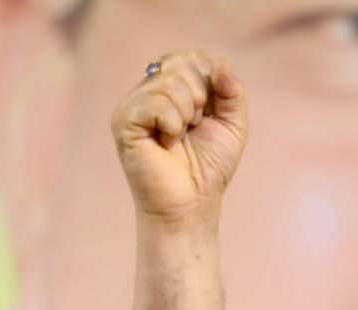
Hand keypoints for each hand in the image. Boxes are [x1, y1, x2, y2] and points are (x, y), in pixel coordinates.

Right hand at [110, 51, 246, 225]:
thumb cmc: (209, 167)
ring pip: (170, 82)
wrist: (192, 203)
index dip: (211, 81)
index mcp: (173, 88)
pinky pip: (155, 103)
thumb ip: (233, 92)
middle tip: (194, 126)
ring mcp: (134, 103)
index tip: (211, 113)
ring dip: (188, 115)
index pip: (192, 58)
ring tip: (180, 137)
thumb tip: (221, 65)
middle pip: (181, 63)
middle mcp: (150, 90)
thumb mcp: (233, 125)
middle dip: (201, 97)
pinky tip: (166, 142)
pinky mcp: (124, 119)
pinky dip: (172, 124)